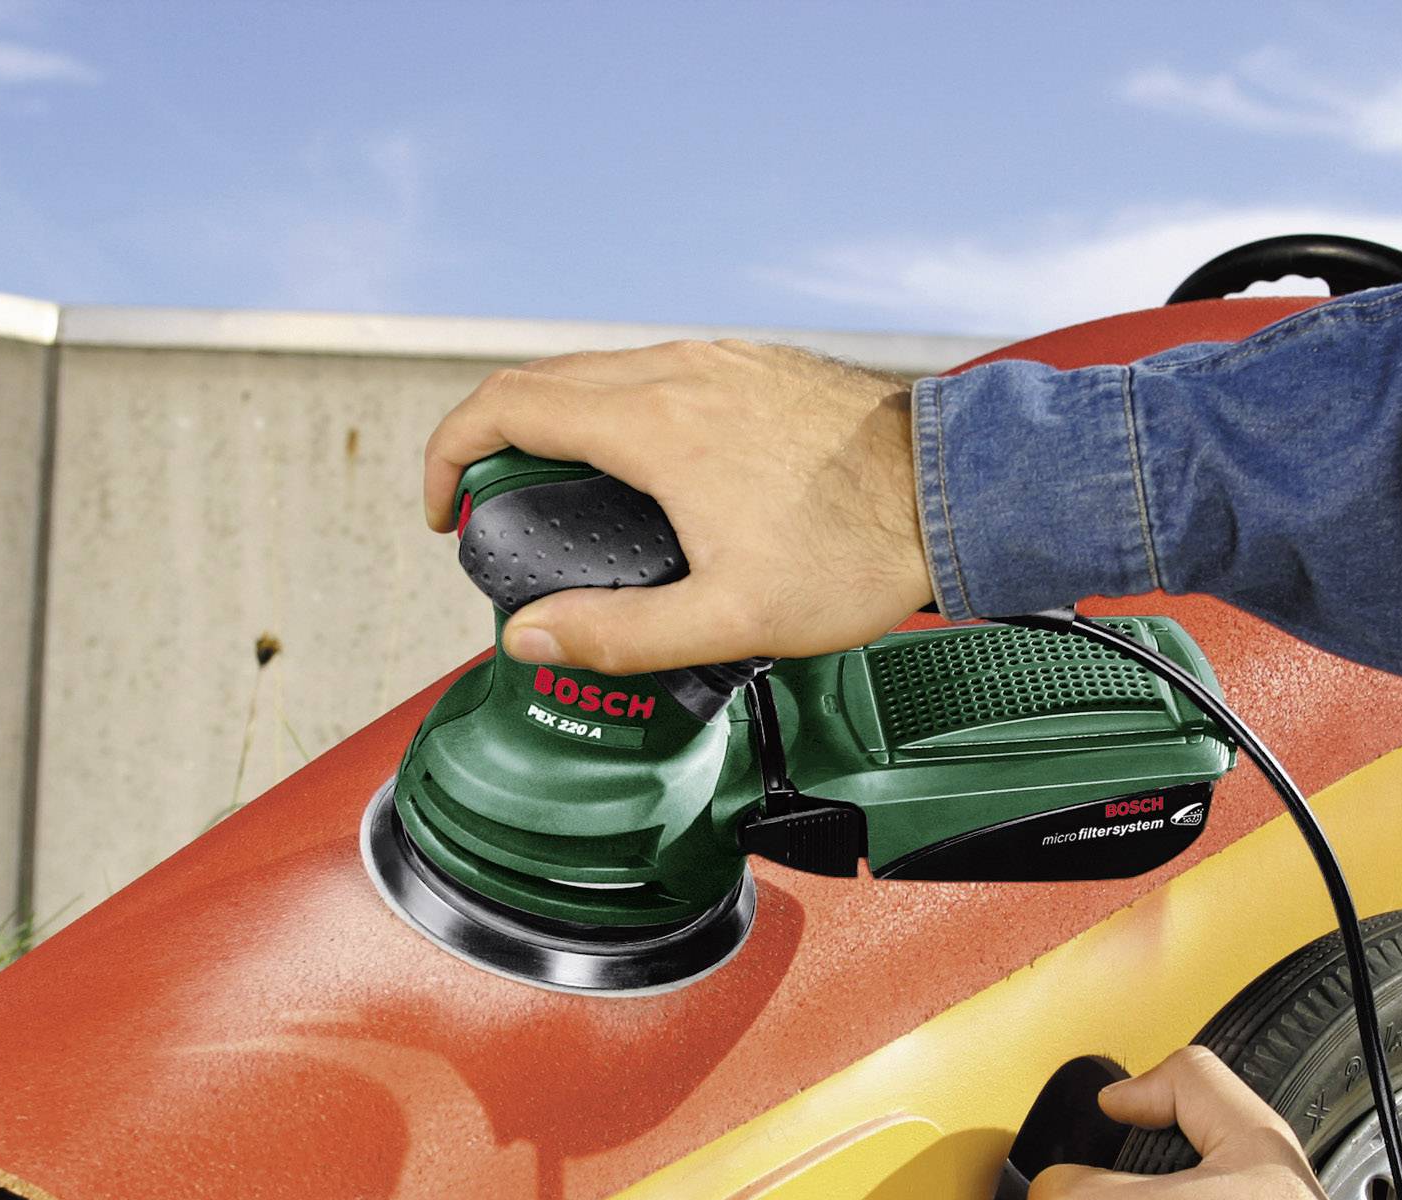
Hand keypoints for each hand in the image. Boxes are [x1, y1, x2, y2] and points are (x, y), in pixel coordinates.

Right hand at [421, 341, 931, 672]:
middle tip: (492, 517)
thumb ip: (621, 632)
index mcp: (655, 422)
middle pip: (542, 383)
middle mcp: (679, 371)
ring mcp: (719, 360)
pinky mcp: (753, 367)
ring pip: (599, 373)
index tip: (446, 511)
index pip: (507, 407)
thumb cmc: (859, 551)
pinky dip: (614, 413)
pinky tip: (645, 477)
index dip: (450, 456)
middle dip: (491, 444)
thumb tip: (530, 636)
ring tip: (562, 504)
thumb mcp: (732, 618)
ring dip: (554, 426)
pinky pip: (655, 374)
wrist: (955, 491)